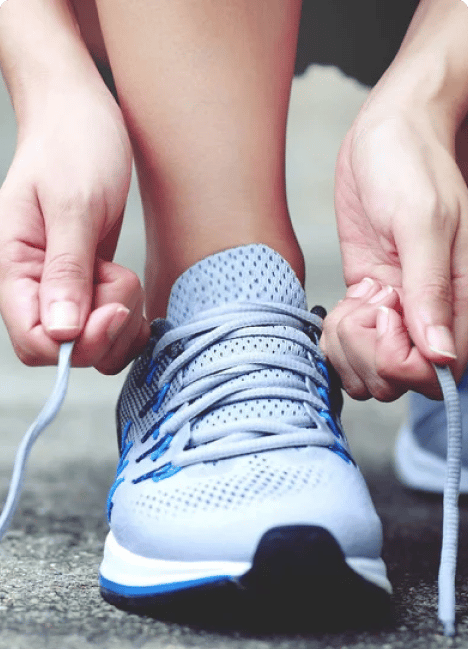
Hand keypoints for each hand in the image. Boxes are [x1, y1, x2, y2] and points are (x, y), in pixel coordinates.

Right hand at [0, 84, 149, 373]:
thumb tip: (61, 333)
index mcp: (14, 267)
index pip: (33, 342)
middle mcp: (36, 285)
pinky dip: (128, 316)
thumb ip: (66, 269)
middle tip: (120, 282)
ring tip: (121, 274)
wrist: (82, 116)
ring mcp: (63, 287)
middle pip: (67, 350)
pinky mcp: (88, 284)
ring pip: (94, 343)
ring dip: (121, 321)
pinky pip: (109, 326)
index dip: (75, 344)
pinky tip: (129, 286)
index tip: (110, 310)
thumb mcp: (74, 205)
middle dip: (105, 330)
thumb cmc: (73, 145)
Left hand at [322, 107, 467, 399]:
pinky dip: (339, 337)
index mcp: (463, 298)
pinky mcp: (373, 303)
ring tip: (355, 303)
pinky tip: (346, 303)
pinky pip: (353, 347)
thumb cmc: (411, 164)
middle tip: (367, 304)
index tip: (385, 313)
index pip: (438, 372)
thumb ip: (432, 288)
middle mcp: (433, 313)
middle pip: (400, 380)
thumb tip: (440, 355)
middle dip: (369, 354)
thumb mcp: (422, 221)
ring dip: (350, 347)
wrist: (387, 134)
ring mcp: (400, 311)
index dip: (401, 360)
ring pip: (373, 370)